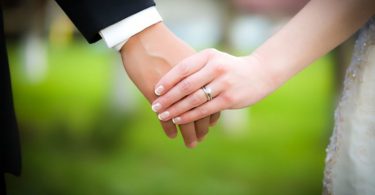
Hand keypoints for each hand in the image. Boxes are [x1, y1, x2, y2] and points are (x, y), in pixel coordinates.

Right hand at [120, 23, 219, 147]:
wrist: (142, 38)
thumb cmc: (163, 45)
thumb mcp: (185, 56)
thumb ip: (196, 70)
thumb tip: (204, 81)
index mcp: (199, 74)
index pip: (209, 99)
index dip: (210, 113)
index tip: (210, 124)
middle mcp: (190, 84)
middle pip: (200, 111)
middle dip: (201, 127)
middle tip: (201, 138)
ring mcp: (173, 91)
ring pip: (185, 118)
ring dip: (189, 133)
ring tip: (192, 143)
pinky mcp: (156, 96)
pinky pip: (166, 117)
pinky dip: (169, 128)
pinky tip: (172, 136)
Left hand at [153, 48, 276, 124]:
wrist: (259, 73)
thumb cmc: (228, 68)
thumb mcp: (213, 60)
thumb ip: (194, 67)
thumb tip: (166, 82)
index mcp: (208, 55)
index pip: (183, 68)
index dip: (167, 80)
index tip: (156, 91)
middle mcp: (216, 68)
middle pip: (186, 85)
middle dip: (168, 98)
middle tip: (155, 107)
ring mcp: (224, 84)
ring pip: (194, 100)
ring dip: (176, 109)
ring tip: (163, 116)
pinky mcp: (229, 99)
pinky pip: (204, 110)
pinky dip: (189, 116)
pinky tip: (178, 120)